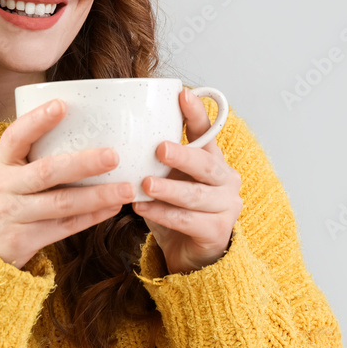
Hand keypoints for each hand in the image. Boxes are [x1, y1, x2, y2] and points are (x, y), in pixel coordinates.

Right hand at [0, 98, 136, 269]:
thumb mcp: (0, 171)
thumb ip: (28, 154)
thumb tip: (75, 124)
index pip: (15, 137)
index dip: (37, 120)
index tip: (62, 105)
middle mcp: (6, 188)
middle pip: (46, 172)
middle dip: (82, 163)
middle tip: (113, 155)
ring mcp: (16, 215)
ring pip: (61, 204)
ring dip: (97, 196)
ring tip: (126, 188)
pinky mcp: (27, 239)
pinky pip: (65, 227)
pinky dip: (91, 217)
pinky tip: (113, 208)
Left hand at [132, 88, 242, 274]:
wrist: (189, 254)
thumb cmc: (175, 209)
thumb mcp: (167, 178)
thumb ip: (156, 158)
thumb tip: (120, 130)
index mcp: (213, 160)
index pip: (208, 131)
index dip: (196, 113)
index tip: (183, 94)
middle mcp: (226, 179)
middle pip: (207, 163)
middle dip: (183, 155)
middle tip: (159, 148)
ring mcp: (226, 206)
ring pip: (196, 195)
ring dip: (169, 189)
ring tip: (145, 185)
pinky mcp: (218, 232)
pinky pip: (187, 221)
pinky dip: (163, 214)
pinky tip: (142, 209)